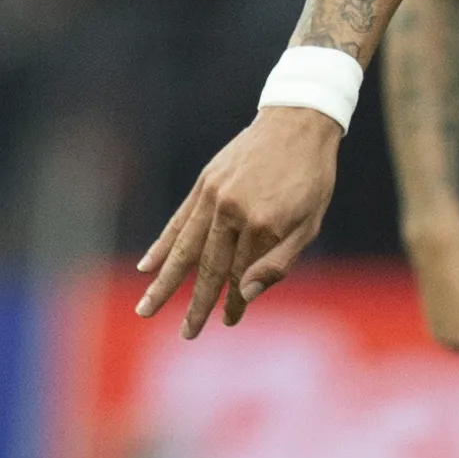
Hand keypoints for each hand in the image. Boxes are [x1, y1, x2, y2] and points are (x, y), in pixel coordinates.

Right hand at [134, 105, 341, 337]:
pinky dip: (163, 244)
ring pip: (185, 247)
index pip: (242, 275)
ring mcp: (214, 196)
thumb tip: (247, 292)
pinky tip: (147, 266)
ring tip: (147, 308)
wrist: (297, 122)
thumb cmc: (312, 178)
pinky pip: (179, 220)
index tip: (229, 322)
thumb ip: (281, 260)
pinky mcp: (204, 183)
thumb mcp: (311, 223)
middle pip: (208, 268)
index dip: (235, 302)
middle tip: (185, 335)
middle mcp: (233, 211)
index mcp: (264, 225)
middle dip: (196, 304)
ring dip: (165, 282)